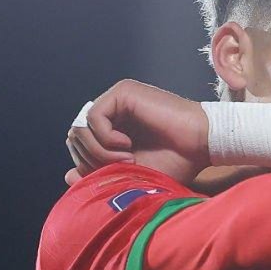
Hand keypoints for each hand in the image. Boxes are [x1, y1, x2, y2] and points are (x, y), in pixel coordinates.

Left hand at [64, 80, 207, 186]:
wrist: (203, 145)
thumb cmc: (176, 161)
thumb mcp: (132, 175)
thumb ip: (100, 174)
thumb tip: (67, 176)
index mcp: (112, 128)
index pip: (78, 143)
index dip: (87, 163)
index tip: (115, 174)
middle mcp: (111, 111)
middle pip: (74, 136)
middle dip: (91, 159)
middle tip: (120, 168)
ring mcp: (116, 100)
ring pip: (80, 127)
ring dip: (99, 151)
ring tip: (126, 159)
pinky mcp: (123, 93)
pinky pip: (94, 117)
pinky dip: (105, 138)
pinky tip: (127, 145)